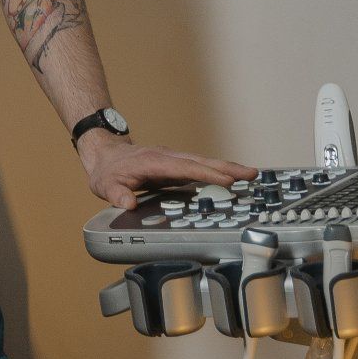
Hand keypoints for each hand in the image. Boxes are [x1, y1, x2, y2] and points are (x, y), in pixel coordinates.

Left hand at [78, 133, 250, 209]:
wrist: (106, 155)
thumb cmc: (108, 171)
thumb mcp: (105, 185)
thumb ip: (116, 194)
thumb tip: (128, 203)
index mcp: (154, 162)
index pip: (185, 167)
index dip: (206, 174)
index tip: (226, 180)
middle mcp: (168, 158)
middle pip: (201, 161)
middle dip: (227, 167)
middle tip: (252, 173)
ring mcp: (173, 161)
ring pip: (204, 163)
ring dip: (227, 169)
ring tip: (251, 175)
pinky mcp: (176, 167)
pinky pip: (199, 169)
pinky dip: (217, 172)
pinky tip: (232, 179)